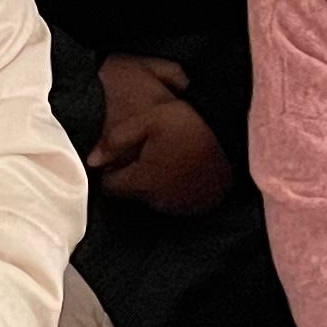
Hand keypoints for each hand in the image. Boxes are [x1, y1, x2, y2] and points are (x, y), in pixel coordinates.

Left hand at [88, 55, 232, 216]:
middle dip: (130, 176)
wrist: (235, 139)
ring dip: (152, 184)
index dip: (110, 170)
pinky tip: (180, 170)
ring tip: (163, 159)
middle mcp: (156, 199)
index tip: (119, 156)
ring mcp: (178, 206)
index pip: (109, 186)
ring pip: (151, 199)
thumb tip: (91, 159)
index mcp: (142, 179)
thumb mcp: (151, 120)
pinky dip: (172, 190)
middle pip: (130, 193)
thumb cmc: (191, 125)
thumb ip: (118, 138)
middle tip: (142, 153)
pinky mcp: (196, 207)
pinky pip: (174, 202)